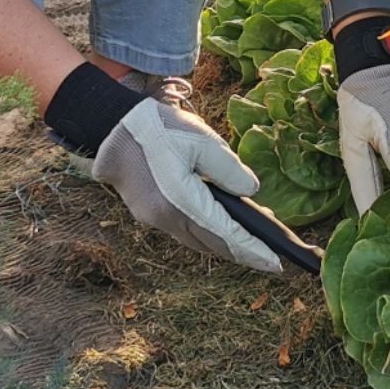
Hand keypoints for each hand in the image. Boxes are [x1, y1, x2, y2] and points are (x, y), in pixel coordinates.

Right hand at [92, 98, 281, 272]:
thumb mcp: (203, 141)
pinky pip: (182, 231)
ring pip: (195, 241)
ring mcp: (152, 219)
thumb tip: (251, 193)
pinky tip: (218, 225)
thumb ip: (230, 170)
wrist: (113, 124)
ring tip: (251, 241)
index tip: (276, 264)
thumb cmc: (162, 128)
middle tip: (270, 257)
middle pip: (211, 245)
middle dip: (242, 253)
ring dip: (223, 244)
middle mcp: (165, 218)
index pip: (226, 234)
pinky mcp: (146, 212)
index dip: (253, 251)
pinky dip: (204, 233)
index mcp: (180, 202)